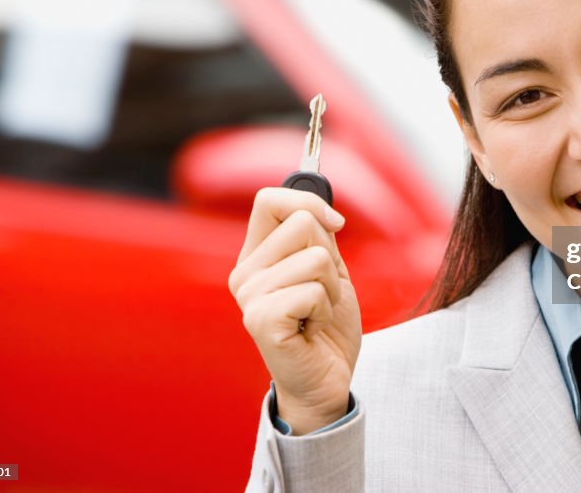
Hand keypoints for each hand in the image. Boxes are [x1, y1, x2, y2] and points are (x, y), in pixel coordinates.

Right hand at [229, 188, 361, 433]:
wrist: (327, 380)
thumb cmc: (326, 326)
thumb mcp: (328, 270)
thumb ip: (317, 235)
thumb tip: (319, 202)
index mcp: (255, 255)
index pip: (268, 200)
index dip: (309, 203)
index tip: (337, 224)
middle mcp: (244, 273)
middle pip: (301, 223)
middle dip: (329, 257)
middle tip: (321, 293)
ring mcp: (248, 297)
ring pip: (316, 257)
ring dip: (331, 289)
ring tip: (317, 313)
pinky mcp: (260, 320)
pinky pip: (313, 290)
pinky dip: (326, 309)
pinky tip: (312, 329)